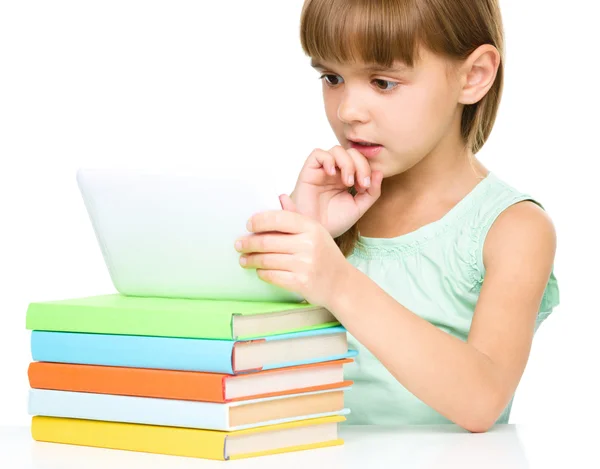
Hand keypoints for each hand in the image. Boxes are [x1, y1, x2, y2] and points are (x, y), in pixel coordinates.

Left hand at [234, 205, 351, 308]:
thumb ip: (296, 216)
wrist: (341, 284)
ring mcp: (305, 264)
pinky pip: (272, 276)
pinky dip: (262, 273)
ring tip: (244, 259)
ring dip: (251, 260)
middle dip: (249, 243)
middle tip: (238, 244)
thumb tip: (280, 197)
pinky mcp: (300, 282)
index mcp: (311, 227)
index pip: (278, 218)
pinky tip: (259, 271)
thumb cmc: (326, 256)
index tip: (248, 225)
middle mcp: (309, 244)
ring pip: (267, 260)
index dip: (259, 221)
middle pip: (268, 241)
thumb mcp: (316, 232)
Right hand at [289, 146, 382, 237]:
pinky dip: (328, 160)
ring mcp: (322, 170)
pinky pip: (318, 153)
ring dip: (347, 163)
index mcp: (347, 178)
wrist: (314, 232)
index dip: (367, 169)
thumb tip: (379, 172)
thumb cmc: (333, 222)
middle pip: (352, 152)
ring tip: (348, 182)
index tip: (366, 187)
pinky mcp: (309, 171)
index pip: (361, 161)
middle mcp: (335, 172)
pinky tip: (331, 174)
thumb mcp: (359, 207)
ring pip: (337, 150)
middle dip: (361, 165)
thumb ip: (372, 192)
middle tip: (361, 184)